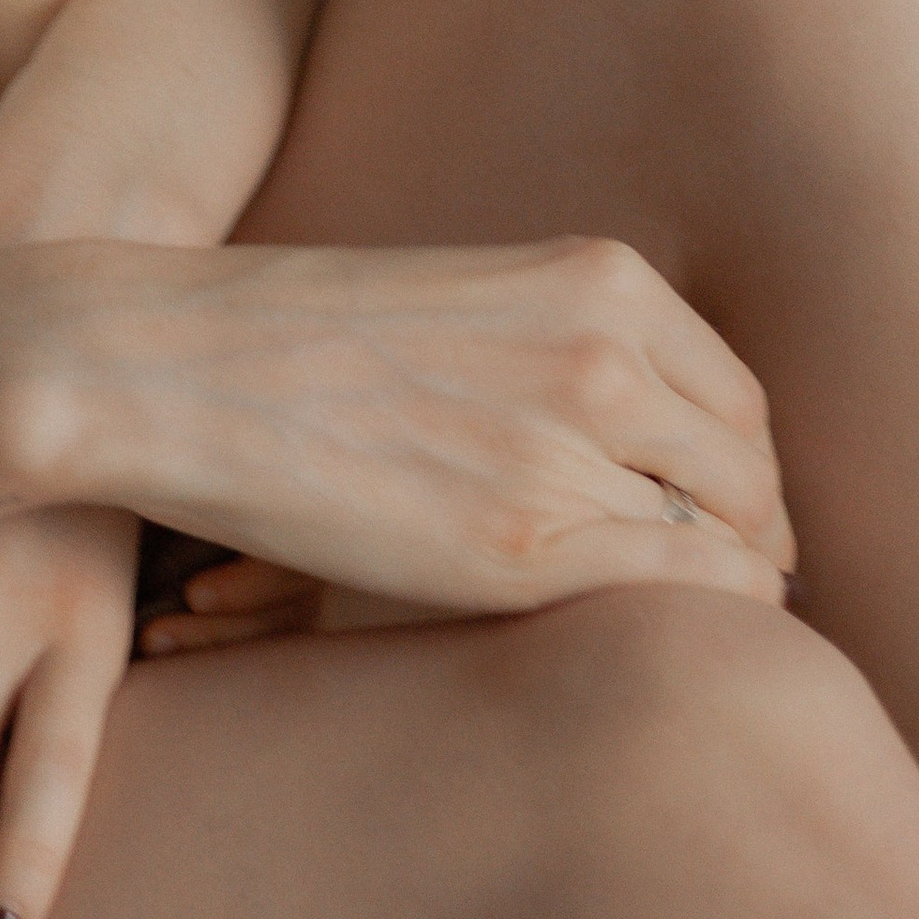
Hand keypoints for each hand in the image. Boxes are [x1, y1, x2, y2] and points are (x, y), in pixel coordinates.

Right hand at [68, 232, 794, 616]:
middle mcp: (606, 358)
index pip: (735, 399)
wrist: (171, 370)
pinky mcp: (522, 548)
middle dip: (744, 536)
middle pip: (747, 473)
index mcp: (600, 281)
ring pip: (724, 539)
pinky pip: (683, 591)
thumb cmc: (295, 345)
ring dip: (715, 583)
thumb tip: (646, 445)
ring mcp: (568, 452)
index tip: (714, 520)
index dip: (737, 472)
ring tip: (666, 620)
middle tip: (713, 588)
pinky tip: (649, 637)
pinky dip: (699, 617)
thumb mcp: (468, 303)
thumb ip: (564, 351)